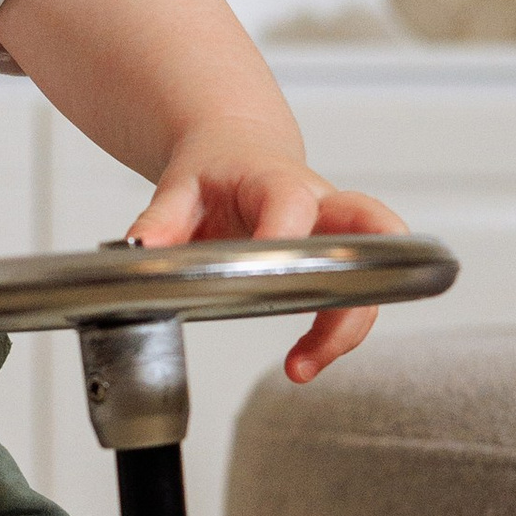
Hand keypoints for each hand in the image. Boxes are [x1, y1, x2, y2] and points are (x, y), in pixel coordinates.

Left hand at [127, 148, 406, 383]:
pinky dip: (337, 332)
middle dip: (370, 271)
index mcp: (277, 180)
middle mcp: (321, 203)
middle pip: (373, 227)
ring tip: (301, 366)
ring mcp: (335, 233)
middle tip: (338, 319)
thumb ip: (159, 220)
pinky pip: (356, 297)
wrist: (238, 149)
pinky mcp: (337, 261)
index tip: (264, 274)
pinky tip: (304, 361)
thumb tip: (141, 253)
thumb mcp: (178, 186)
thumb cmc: (215, 169)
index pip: (292, 204)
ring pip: (371, 276)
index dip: (285, 236)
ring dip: (346, 325)